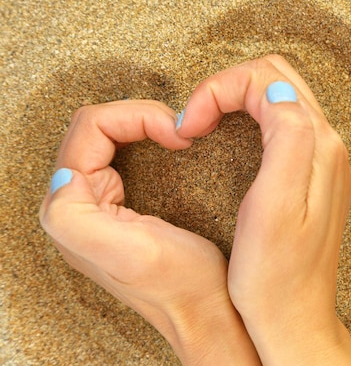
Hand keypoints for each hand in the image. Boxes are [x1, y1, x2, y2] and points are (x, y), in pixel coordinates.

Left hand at [39, 100, 259, 365]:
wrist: (208, 312)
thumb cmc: (182, 285)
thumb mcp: (129, 253)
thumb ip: (75, 217)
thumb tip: (64, 174)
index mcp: (72, 211)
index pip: (90, 129)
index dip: (135, 118)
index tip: (177, 134)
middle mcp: (76, 206)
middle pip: (94, 129)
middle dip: (137, 117)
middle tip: (178, 131)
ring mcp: (97, 207)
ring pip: (106, 139)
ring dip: (139, 125)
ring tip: (175, 135)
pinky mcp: (119, 209)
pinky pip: (119, 154)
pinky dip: (143, 139)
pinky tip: (167, 147)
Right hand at [178, 55, 350, 365]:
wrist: (294, 318)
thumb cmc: (274, 276)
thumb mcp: (275, 207)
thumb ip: (287, 138)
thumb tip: (276, 90)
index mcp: (317, 146)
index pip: (266, 79)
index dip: (218, 89)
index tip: (190, 125)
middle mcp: (327, 145)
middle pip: (275, 78)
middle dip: (226, 86)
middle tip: (194, 121)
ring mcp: (321, 159)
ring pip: (278, 96)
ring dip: (235, 98)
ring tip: (204, 125)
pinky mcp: (311, 174)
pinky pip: (281, 122)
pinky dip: (248, 116)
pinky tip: (228, 138)